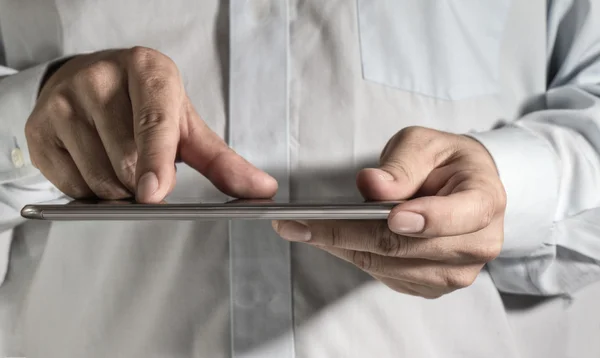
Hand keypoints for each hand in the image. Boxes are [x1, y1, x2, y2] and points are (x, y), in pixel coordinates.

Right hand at [25, 47, 276, 201]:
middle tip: (145, 165)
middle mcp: (99, 78)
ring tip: (120, 161)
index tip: (154, 192)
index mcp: (147, 69)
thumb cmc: (147, 107)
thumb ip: (223, 160)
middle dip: (143, 180)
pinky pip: (71, 185)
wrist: (90, 83)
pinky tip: (94, 163)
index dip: (156, 159)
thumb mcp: (187, 125)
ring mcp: (63, 101)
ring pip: (99, 178)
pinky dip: (90, 190)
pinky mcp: (39, 128)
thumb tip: (262, 189)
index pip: (154, 120)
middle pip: (127, 160)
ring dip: (118, 189)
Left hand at [273, 127, 505, 297]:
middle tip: (299, 223)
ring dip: (341, 247)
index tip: (390, 215)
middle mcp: (478, 244)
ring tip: (302, 228)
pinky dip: (353, 256)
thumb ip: (402, 164)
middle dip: (347, 233)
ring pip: (388, 266)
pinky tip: (332, 238)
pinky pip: (384, 276)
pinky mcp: (431, 286)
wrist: (461, 188)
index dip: (425, 219)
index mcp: (485, 200)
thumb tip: (373, 186)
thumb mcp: (425, 144)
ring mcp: (456, 272)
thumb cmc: (444, 161)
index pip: (458, 217)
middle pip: (406, 247)